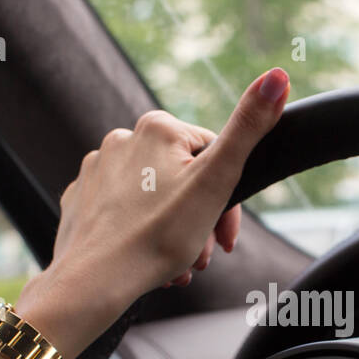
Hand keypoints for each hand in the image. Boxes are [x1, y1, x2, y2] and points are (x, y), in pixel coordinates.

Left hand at [16, 67, 290, 358]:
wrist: (93, 282)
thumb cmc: (157, 237)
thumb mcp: (216, 181)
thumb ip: (248, 128)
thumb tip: (278, 76)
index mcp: (158, 128)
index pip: (213, 157)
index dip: (228, 201)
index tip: (226, 238)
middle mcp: (122, 139)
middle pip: (183, 181)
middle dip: (200, 223)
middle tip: (202, 258)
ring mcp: (96, 170)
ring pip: (153, 201)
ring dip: (173, 234)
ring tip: (176, 265)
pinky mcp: (81, 201)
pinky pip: (122, 215)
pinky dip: (140, 237)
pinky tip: (146, 262)